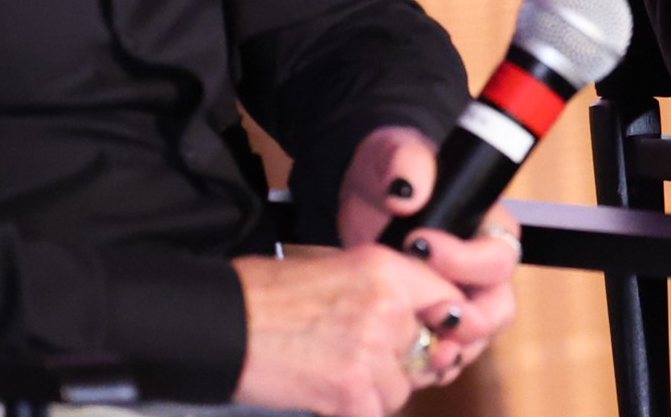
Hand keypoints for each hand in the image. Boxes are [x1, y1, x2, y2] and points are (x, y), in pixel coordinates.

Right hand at [232, 246, 468, 416]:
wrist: (221, 322)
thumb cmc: (268, 293)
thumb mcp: (338, 267)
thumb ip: (388, 288)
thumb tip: (429, 317)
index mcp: (389, 269)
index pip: (450, 302)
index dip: (442, 325)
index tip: (432, 337)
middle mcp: (389, 307)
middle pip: (427, 350)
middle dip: (401, 361)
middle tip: (364, 359)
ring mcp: (371, 352)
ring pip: (403, 388)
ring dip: (377, 390)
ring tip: (337, 374)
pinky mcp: (349, 392)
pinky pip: (376, 411)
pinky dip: (355, 410)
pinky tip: (327, 394)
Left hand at [336, 124, 523, 381]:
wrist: (362, 197)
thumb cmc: (390, 169)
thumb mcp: (394, 153)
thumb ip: (406, 162)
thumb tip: (409, 191)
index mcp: (489, 227)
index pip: (496, 255)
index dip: (463, 260)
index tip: (418, 246)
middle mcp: (483, 267)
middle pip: (498, 307)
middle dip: (469, 322)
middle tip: (433, 319)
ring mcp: (460, 296)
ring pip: (477, 337)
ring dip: (454, 350)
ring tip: (423, 355)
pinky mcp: (433, 316)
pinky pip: (448, 350)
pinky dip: (433, 362)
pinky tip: (410, 363)